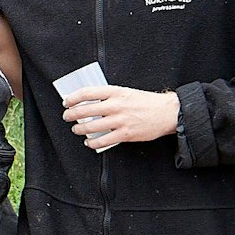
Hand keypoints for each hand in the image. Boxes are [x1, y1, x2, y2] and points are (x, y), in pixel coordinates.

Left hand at [61, 85, 177, 150]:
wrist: (167, 113)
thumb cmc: (146, 102)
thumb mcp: (126, 92)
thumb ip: (109, 96)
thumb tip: (89, 102)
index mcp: (116, 92)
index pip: (87, 93)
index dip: (73, 98)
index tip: (66, 102)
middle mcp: (116, 105)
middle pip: (84, 110)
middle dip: (71, 115)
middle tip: (67, 117)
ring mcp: (120, 120)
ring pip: (90, 127)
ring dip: (79, 129)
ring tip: (76, 129)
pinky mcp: (125, 134)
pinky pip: (103, 141)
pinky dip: (92, 142)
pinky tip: (89, 142)